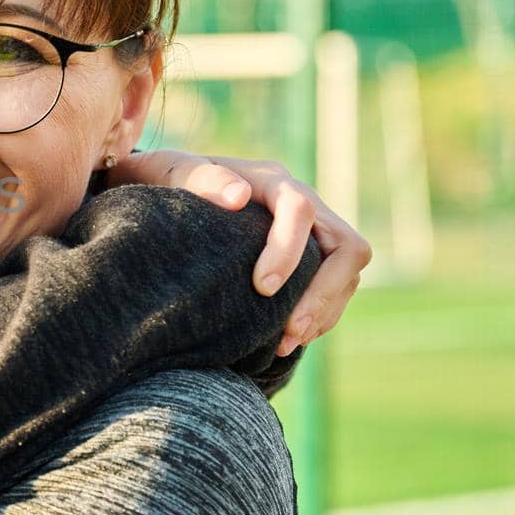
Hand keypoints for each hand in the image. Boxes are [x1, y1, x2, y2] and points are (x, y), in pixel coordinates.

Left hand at [108, 150, 371, 354]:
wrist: (171, 188)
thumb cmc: (167, 181)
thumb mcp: (171, 171)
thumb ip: (199, 178)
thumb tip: (237, 197)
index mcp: (270, 180)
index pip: (300, 210)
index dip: (288, 251)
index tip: (261, 288)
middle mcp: (302, 203)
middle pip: (347, 247)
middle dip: (323, 293)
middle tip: (287, 331)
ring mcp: (313, 232)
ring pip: (347, 272)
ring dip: (324, 311)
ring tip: (284, 344)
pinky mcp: (312, 257)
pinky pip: (337, 288)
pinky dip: (319, 316)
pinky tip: (286, 339)